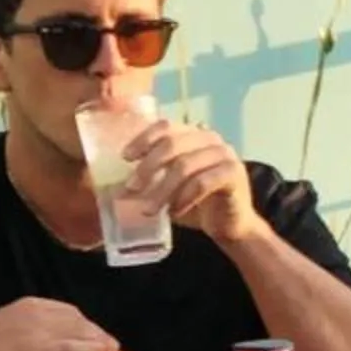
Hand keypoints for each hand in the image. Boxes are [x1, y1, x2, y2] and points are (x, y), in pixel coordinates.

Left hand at [122, 118, 260, 245]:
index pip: (166, 126)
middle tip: (132, 189)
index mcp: (193, 135)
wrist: (229, 224)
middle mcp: (210, 139)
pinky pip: (202, 183)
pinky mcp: (233, 173)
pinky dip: (183, 198)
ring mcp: (225, 154)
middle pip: (173, 144)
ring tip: (148, 210)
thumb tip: (116, 186)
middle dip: (148, 167)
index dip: (144, 139)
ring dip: (162, 190)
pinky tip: (173, 212)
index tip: (125, 158)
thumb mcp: (167, 188)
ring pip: (185, 165)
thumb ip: (150, 180)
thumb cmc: (195, 203)